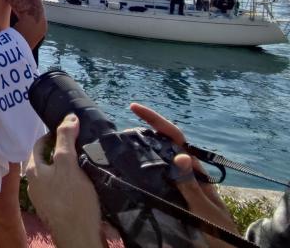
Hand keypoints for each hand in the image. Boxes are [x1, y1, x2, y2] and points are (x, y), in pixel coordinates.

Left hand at [25, 115, 105, 247]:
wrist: (80, 239)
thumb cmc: (72, 201)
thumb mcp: (68, 164)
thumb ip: (66, 140)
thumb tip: (69, 117)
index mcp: (32, 172)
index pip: (38, 144)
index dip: (52, 134)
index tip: (67, 129)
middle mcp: (35, 185)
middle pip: (47, 160)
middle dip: (61, 151)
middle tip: (78, 144)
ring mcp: (46, 200)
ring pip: (56, 176)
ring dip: (68, 168)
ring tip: (84, 161)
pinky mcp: (58, 211)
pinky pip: (64, 190)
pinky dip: (73, 183)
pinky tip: (86, 183)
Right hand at [130, 103, 237, 247]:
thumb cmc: (218, 230)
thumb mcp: (204, 209)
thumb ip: (192, 185)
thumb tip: (180, 155)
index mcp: (194, 170)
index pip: (174, 137)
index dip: (155, 119)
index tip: (134, 107)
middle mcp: (186, 172)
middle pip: (164, 143)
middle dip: (144, 129)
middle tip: (119, 130)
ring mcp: (179, 182)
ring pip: (158, 158)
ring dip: (141, 148)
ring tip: (119, 147)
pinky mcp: (172, 194)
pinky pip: (155, 175)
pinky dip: (142, 168)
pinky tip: (129, 171)